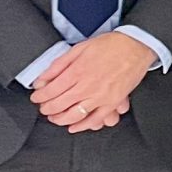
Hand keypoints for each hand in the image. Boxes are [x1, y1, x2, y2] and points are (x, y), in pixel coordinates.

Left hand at [30, 32, 154, 131]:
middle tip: (43, 107)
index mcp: (77, 71)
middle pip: (59, 104)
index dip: (40, 97)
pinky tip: (73, 126)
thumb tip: (43, 78)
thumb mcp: (79, 48)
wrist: (136, 47)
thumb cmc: (111, 45)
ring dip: (60, 119)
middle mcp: (87, 86)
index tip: (36, 97)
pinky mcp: (112, 103)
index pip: (51, 90)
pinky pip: (95, 119)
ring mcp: (100, 96)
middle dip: (46, 109)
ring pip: (73, 115)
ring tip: (54, 117)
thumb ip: (59, 64)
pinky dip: (82, 126)